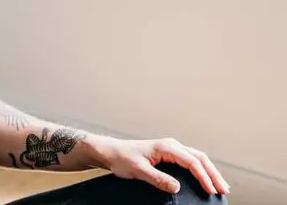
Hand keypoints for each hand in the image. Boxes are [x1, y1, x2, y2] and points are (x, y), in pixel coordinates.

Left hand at [90, 135, 229, 195]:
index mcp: (166, 147)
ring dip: (210, 171)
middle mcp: (171, 145)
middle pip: (200, 157)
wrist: (112, 151)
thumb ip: (158, 179)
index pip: (192, 161)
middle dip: (213, 173)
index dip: (204, 176)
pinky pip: (191, 160)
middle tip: (224, 189)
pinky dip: (202, 169)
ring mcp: (171, 148)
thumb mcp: (138, 170)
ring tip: (221, 186)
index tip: (211, 190)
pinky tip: (206, 178)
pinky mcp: (169, 154)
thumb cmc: (122, 158)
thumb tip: (177, 187)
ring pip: (197, 158)